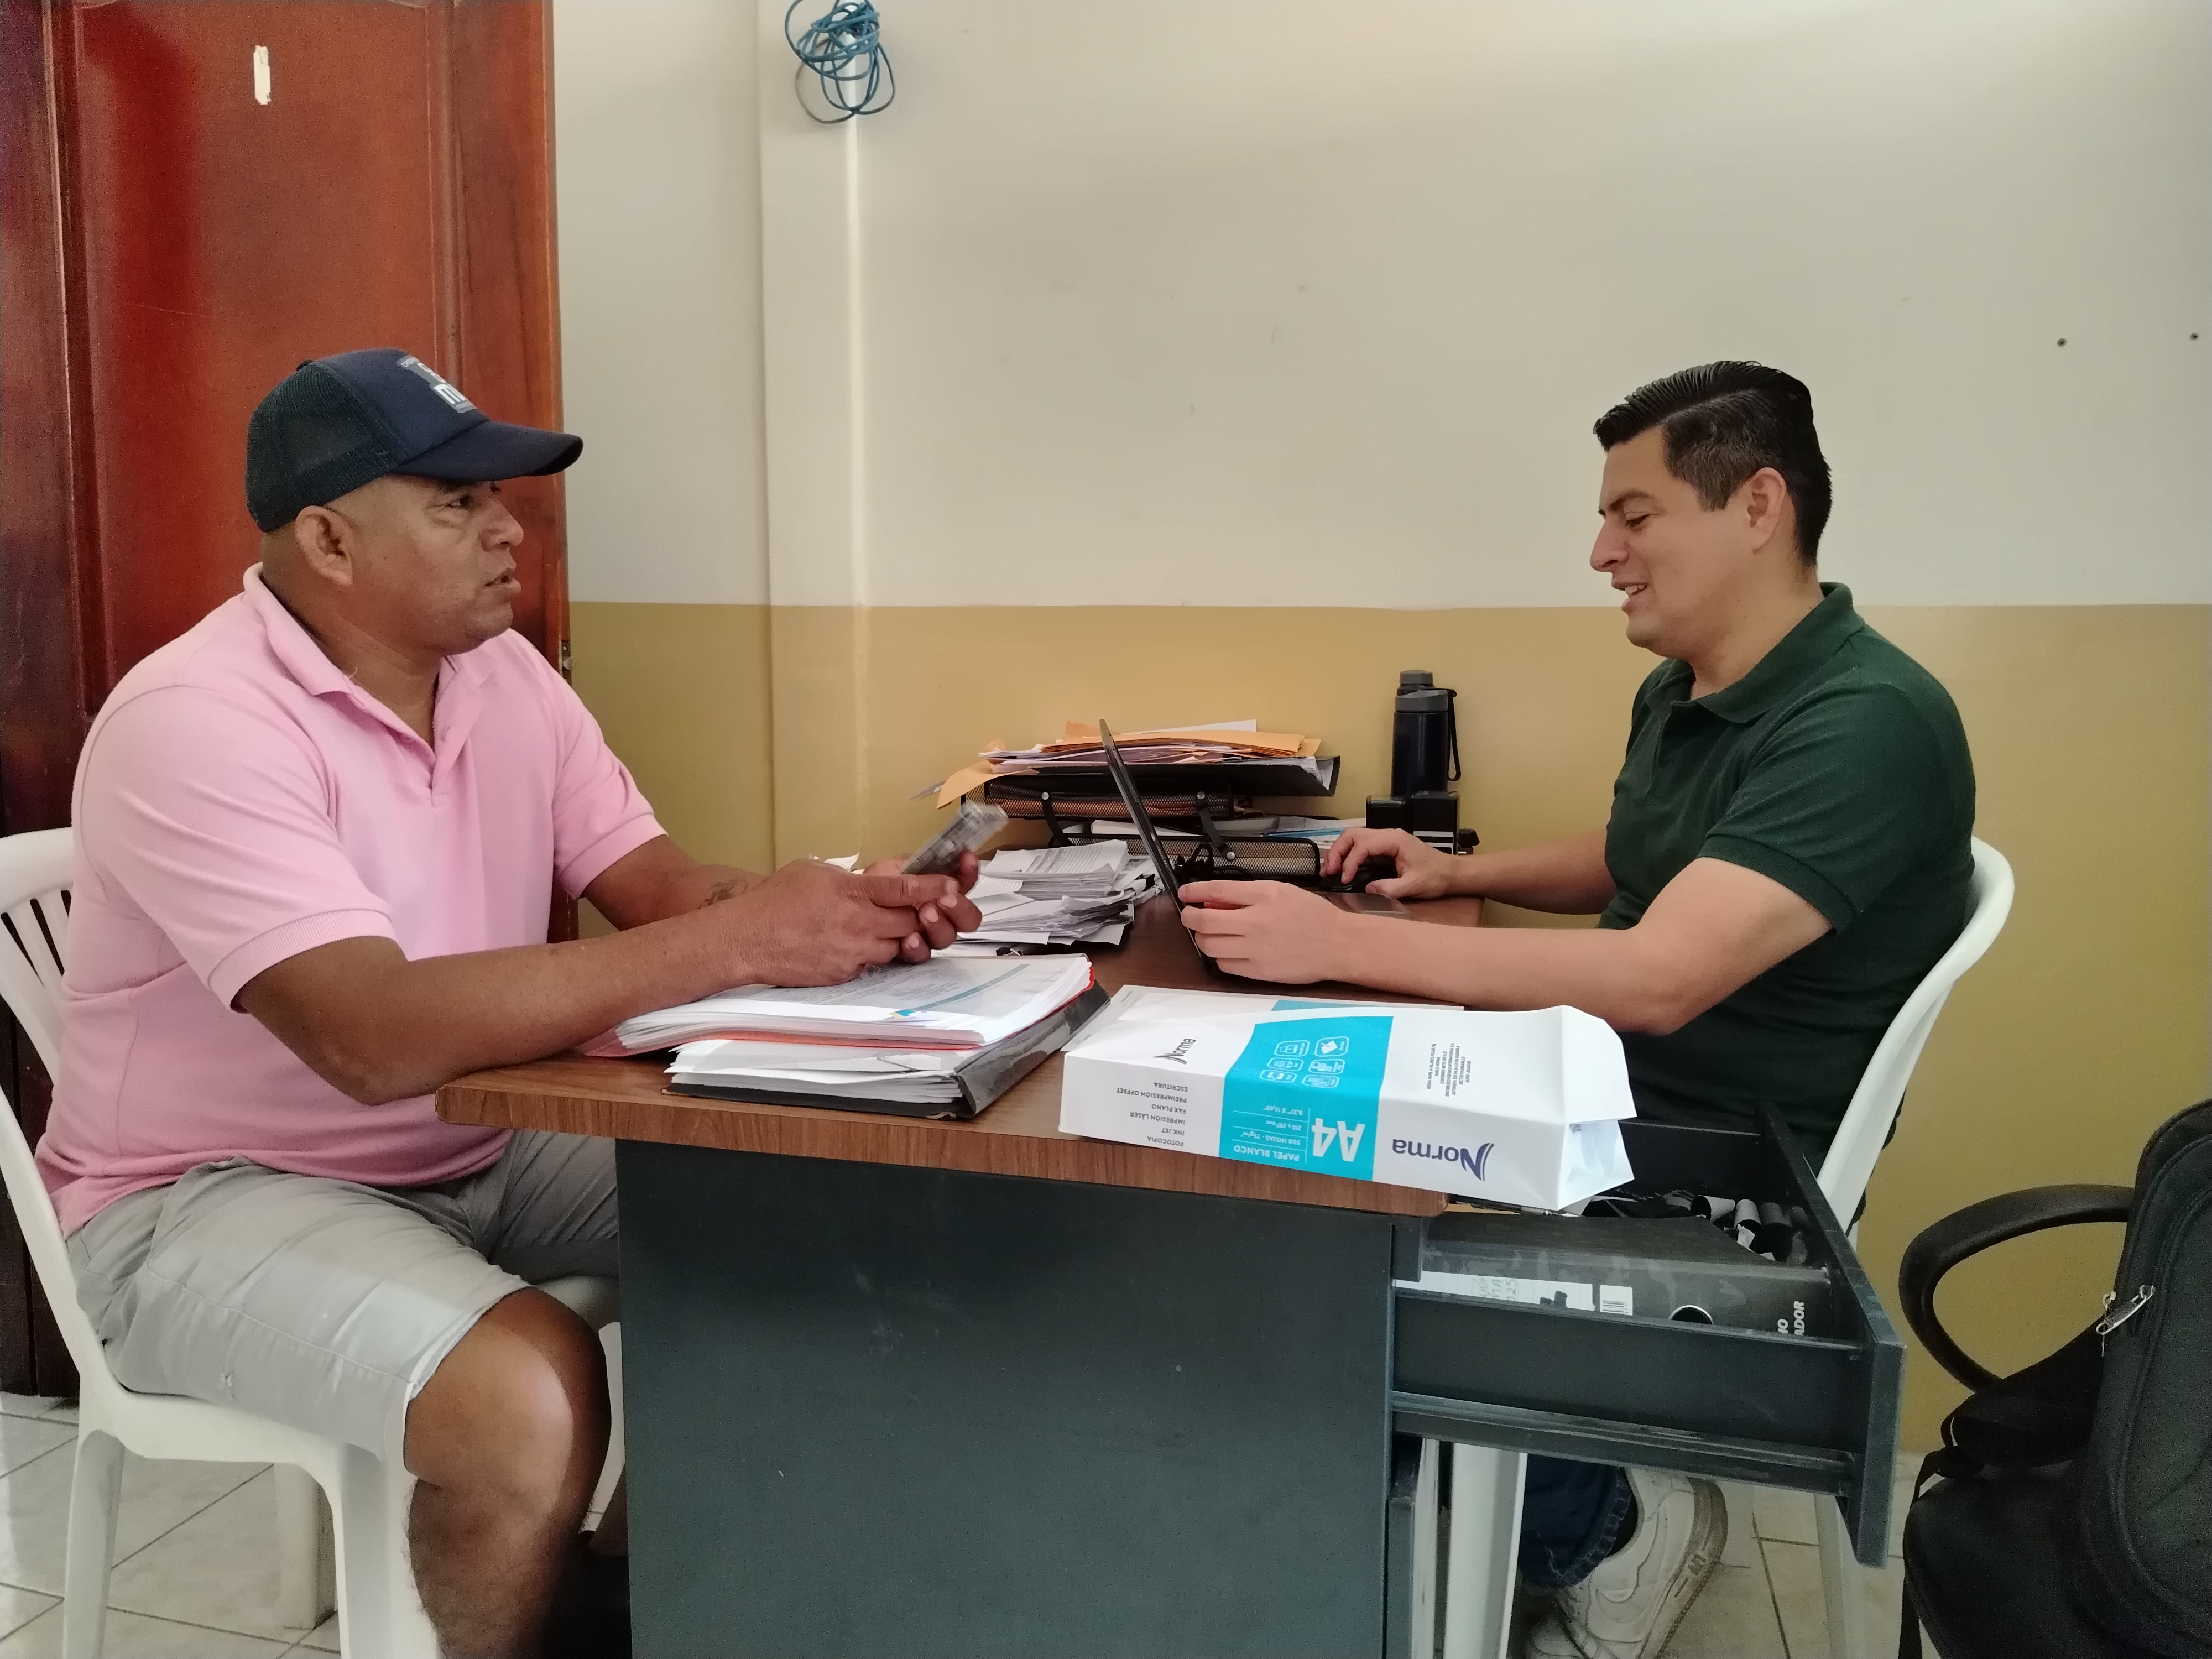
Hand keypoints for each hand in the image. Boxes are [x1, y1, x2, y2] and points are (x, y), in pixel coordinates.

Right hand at [717, 859, 981, 984]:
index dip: (933, 888)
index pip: (904, 889)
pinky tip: (852, 945)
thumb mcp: (814, 872)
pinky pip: (871, 964)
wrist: (746, 939)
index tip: (954, 886)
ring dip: (895, 938)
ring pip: (895, 947)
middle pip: (909, 922)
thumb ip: (851, 877)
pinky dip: (871, 955)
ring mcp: (852, 952)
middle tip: (920, 909)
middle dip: (919, 916)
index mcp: (851, 892)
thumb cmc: (775, 900)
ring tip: (874, 927)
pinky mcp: (844, 974)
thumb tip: (877, 879)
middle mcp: (857, 924)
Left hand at [862, 851, 982, 959]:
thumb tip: (952, 857)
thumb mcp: (897, 868)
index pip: (965, 883)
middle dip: (960, 907)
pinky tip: (910, 938)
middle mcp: (941, 915)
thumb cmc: (873, 885)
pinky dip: (919, 946)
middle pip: (968, 918)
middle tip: (946, 899)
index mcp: (941, 891)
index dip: (969, 872)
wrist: (848, 906)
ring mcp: (928, 935)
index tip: (966, 859)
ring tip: (925, 913)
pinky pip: (923, 955)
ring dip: (940, 925)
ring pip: (948, 937)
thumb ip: (926, 867)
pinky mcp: (912, 952)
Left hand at [1178, 880, 1351, 982]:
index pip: (1217, 891)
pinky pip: (1225, 965)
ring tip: (1211, 933)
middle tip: (1191, 916)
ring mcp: (1256, 949)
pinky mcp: (1259, 972)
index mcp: (1264, 896)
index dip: (1194, 892)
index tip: (1185, 894)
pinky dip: (1220, 957)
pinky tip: (1229, 950)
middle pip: (1205, 921)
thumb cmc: (1314, 917)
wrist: (1337, 944)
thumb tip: (1217, 899)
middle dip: (1190, 917)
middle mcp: (1257, 922)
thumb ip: (1248, 894)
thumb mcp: (1282, 891)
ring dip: (1203, 938)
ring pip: (1209, 945)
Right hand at [1319, 827, 1457, 900]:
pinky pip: (1362, 845)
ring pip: (1355, 837)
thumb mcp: (1413, 885)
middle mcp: (1388, 834)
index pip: (1363, 845)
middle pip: (1353, 835)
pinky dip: (1349, 854)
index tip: (1345, 879)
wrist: (1451, 872)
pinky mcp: (1385, 846)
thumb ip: (1389, 888)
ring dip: (1340, 852)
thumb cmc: (1436, 877)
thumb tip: (1367, 889)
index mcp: (1394, 840)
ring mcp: (1386, 839)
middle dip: (1338, 852)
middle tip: (1329, 871)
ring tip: (1331, 870)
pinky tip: (1343, 868)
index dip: (1349, 862)